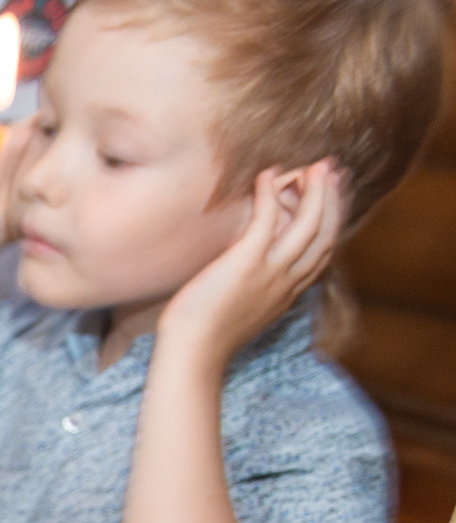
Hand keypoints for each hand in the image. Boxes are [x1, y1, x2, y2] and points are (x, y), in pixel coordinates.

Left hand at [158, 163, 341, 367]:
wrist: (191, 355)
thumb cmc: (202, 336)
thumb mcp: (240, 311)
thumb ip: (252, 289)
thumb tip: (242, 270)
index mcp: (287, 293)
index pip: (323, 252)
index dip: (332, 221)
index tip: (331, 198)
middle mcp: (286, 282)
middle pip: (326, 234)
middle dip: (332, 199)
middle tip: (330, 170)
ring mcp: (270, 273)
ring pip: (309, 224)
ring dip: (315, 191)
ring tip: (312, 167)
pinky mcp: (246, 264)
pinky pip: (267, 220)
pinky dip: (270, 194)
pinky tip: (267, 176)